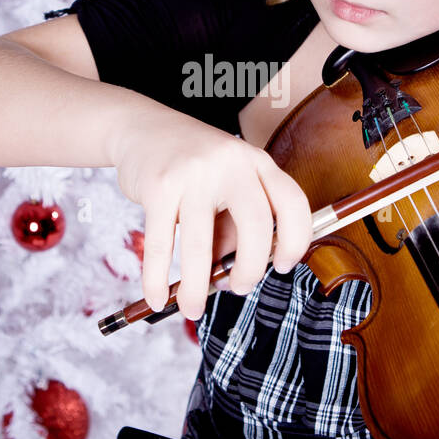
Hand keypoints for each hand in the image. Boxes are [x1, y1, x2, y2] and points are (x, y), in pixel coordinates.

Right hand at [111, 106, 312, 319]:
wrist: (141, 128)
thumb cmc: (191, 167)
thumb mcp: (224, 185)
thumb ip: (233, 227)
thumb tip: (230, 278)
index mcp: (257, 163)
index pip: (292, 203)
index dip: (296, 240)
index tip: (284, 266)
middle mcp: (231, 164)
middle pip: (256, 225)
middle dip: (251, 269)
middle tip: (240, 288)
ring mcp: (194, 174)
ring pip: (201, 245)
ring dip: (196, 287)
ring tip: (191, 310)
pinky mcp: (158, 186)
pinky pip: (161, 243)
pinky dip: (157, 278)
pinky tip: (158, 297)